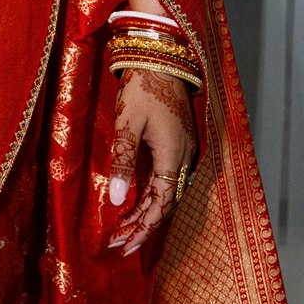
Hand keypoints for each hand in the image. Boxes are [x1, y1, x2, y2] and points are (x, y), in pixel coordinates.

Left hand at [106, 68, 196, 255]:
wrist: (161, 57)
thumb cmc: (142, 87)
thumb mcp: (127, 123)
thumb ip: (124, 161)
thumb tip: (118, 200)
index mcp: (173, 156)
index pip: (160, 205)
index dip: (142, 228)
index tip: (123, 246)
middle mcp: (184, 158)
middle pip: (166, 204)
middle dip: (143, 227)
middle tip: (120, 246)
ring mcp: (184, 151)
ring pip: (168, 192)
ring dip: (147, 213)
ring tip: (125, 231)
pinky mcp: (179, 143)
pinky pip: (167, 179)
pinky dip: (153, 195)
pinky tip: (138, 203)